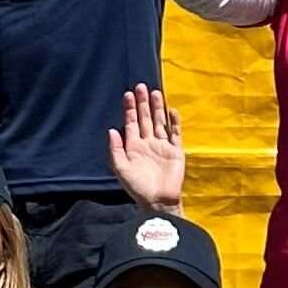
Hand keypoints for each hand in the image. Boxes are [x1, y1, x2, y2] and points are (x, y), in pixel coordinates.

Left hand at [107, 85, 185, 211]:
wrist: (158, 200)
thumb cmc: (137, 187)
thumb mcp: (121, 168)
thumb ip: (115, 149)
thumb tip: (111, 129)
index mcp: (133, 146)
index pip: (131, 123)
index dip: (129, 108)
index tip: (128, 94)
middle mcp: (148, 143)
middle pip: (146, 118)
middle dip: (143, 103)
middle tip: (141, 86)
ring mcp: (162, 146)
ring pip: (160, 122)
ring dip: (158, 108)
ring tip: (155, 92)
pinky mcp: (176, 151)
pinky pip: (175, 133)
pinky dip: (174, 122)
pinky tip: (172, 110)